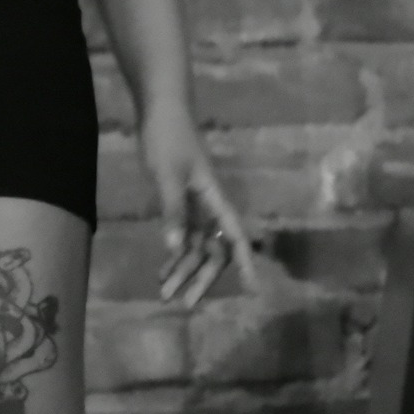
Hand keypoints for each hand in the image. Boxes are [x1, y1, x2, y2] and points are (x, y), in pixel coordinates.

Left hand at [140, 100, 256, 308]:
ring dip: (182, 270)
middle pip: (213, 250)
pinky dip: (174, 253)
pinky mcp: (181, 202)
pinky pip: (183, 235)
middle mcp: (210, 206)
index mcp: (214, 199)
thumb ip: (172, 211)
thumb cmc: (168, 138)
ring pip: (196, 246)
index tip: (253, 290)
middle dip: (201, 277)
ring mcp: (196, 205)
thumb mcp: (168, 176)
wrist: (160, 110)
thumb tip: (176, 249)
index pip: (234, 237)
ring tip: (164, 293)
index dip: (245, 264)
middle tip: (183, 303)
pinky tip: (162, 270)